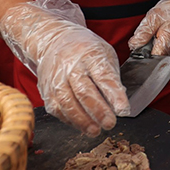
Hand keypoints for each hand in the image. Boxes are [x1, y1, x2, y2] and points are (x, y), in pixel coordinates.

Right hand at [0, 0, 128, 136]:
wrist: (54, 40)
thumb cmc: (84, 49)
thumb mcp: (104, 53)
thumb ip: (112, 76)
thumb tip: (118, 102)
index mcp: (90, 54)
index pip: (104, 76)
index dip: (114, 94)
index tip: (124, 110)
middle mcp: (71, 66)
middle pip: (84, 91)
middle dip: (99, 111)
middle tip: (110, 124)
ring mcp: (56, 78)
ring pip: (68, 102)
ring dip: (82, 120)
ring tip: (95, 130)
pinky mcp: (46, 90)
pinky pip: (57, 108)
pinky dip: (69, 120)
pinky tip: (81, 125)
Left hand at [129, 0, 169, 55]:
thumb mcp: (154, 17)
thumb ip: (143, 33)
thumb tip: (133, 45)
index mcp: (166, 45)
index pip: (149, 60)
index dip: (141, 54)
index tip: (139, 44)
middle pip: (154, 58)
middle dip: (146, 49)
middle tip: (148, 34)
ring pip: (159, 54)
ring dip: (153, 46)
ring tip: (156, 33)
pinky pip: (164, 50)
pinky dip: (159, 43)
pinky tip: (160, 33)